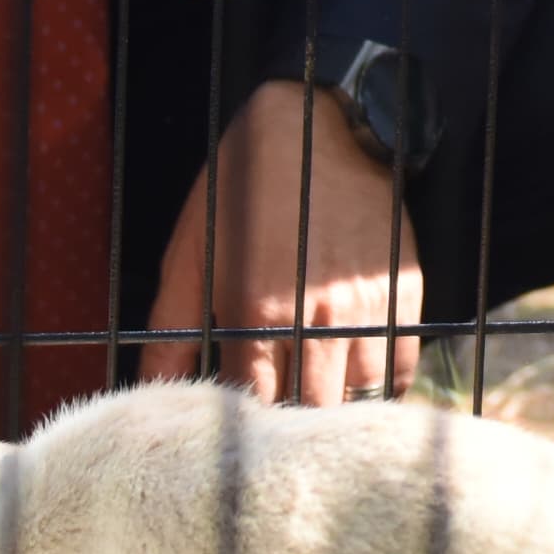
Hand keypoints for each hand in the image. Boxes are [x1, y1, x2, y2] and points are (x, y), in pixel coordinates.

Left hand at [141, 78, 429, 403]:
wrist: (320, 126)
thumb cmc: (242, 189)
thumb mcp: (191, 254)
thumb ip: (169, 332)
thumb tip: (149, 393)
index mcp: (257, 314)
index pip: (250, 406)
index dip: (239, 425)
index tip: (233, 427)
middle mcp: (318, 321)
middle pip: (307, 414)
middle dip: (286, 425)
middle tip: (272, 422)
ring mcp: (368, 312)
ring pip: (355, 401)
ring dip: (332, 409)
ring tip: (311, 399)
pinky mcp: (405, 298)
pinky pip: (397, 371)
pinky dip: (375, 386)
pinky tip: (350, 376)